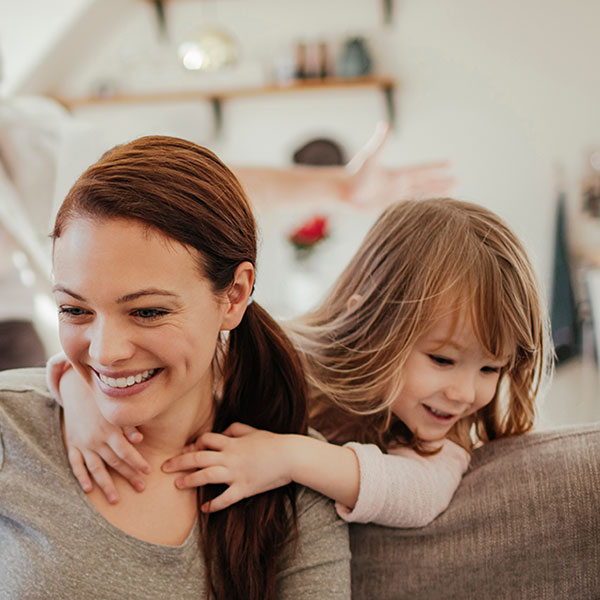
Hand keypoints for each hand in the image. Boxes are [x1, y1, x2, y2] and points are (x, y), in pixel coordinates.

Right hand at [58, 366, 150, 502]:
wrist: (75, 392)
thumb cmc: (102, 402)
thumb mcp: (116, 411)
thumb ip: (128, 425)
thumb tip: (140, 439)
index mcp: (110, 431)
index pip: (126, 451)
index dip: (137, 462)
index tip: (148, 472)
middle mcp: (96, 440)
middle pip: (114, 462)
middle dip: (128, 476)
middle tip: (141, 488)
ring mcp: (83, 444)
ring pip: (96, 468)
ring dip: (106, 485)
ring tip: (116, 499)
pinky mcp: (72, 445)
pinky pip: (76, 464)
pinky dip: (81, 477)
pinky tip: (88, 490)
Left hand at [162, 422, 292, 512]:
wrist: (291, 456)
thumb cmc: (273, 442)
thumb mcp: (253, 431)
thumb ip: (236, 429)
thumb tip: (224, 430)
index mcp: (232, 442)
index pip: (206, 440)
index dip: (194, 444)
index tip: (187, 450)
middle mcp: (230, 457)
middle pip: (199, 457)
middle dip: (179, 462)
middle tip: (165, 467)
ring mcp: (237, 473)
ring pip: (206, 476)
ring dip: (190, 480)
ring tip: (177, 485)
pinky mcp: (245, 488)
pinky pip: (225, 498)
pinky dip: (214, 505)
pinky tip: (205, 509)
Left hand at [345, 121, 455, 205]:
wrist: (344, 192)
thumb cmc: (355, 175)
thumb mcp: (370, 158)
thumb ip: (380, 143)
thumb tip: (386, 124)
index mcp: (398, 174)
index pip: (422, 170)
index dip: (436, 167)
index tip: (451, 163)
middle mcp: (399, 185)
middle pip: (426, 184)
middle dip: (441, 183)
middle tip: (458, 181)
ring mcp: (395, 197)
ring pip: (420, 196)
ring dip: (434, 196)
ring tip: (448, 196)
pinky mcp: (389, 208)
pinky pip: (409, 208)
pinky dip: (420, 208)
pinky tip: (428, 210)